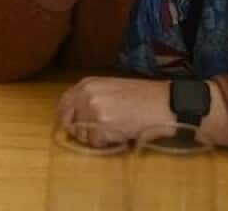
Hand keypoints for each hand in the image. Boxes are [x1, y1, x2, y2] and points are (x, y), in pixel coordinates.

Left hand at [56, 77, 173, 143]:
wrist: (164, 103)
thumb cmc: (144, 96)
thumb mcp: (111, 88)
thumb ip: (92, 98)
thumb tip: (76, 116)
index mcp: (87, 84)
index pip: (63, 103)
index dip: (67, 118)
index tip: (73, 127)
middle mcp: (85, 94)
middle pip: (69, 122)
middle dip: (80, 131)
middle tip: (96, 134)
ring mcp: (92, 108)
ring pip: (82, 135)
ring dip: (96, 138)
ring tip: (115, 131)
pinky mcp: (102, 124)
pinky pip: (96, 142)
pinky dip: (106, 144)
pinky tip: (120, 135)